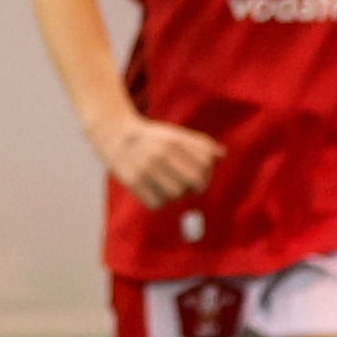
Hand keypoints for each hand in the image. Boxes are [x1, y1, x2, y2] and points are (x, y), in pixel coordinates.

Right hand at [84, 107, 224, 207]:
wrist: (114, 134)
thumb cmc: (151, 137)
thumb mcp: (174, 133)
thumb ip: (199, 144)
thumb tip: (222, 154)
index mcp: (174, 139)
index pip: (205, 162)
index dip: (208, 172)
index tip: (202, 174)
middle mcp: (161, 153)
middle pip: (193, 180)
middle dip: (197, 186)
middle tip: (190, 186)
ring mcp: (146, 168)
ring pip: (176, 194)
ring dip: (177, 195)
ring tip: (170, 187)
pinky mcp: (132, 181)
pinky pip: (156, 203)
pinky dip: (160, 201)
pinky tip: (156, 192)